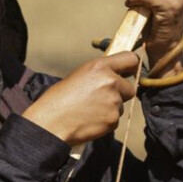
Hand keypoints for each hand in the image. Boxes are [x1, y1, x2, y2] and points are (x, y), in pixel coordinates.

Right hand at [22, 51, 140, 145]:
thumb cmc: (58, 99)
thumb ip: (99, 74)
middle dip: (120, 94)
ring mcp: (114, 102)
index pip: (130, 59)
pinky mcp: (113, 120)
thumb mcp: (79, 76)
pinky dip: (106, 121)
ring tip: (89, 111)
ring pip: (121, 105)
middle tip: (101, 99)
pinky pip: (115, 120)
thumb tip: (113, 76)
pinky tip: (90, 120)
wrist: (51, 122)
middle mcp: (110, 82)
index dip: (131, 67)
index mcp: (100, 66)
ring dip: (110, 109)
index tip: (130, 72)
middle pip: (130, 88)